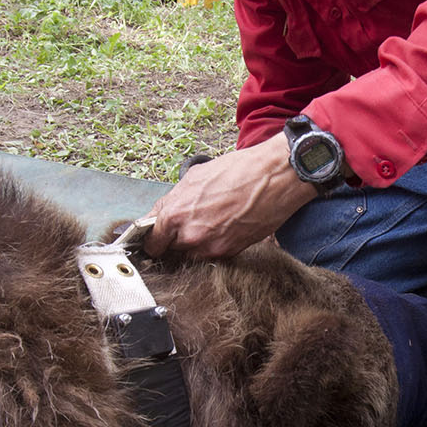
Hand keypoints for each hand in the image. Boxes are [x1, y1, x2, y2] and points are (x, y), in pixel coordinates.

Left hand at [145, 135, 315, 258]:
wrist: (275, 177)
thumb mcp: (195, 177)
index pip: (151, 241)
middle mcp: (190, 236)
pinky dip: (214, 245)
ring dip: (194, 245)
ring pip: (191, 255)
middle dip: (174, 240)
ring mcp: (210, 248)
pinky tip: (224, 227)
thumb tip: (160, 213)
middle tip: (187, 226)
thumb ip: (173, 200)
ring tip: (209, 225)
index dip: (152, 240)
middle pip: (170, 250)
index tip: (155, 239)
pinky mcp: (230, 253)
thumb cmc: (238, 171)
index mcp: (175, 214)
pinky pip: (212, 255)